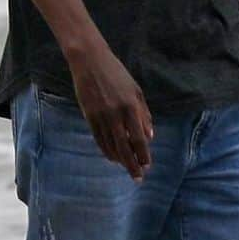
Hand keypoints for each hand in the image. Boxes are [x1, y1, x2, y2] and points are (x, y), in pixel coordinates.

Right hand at [68, 42, 153, 179]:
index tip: (147, 166)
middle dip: (132, 164)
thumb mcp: (136, 90)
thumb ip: (144, 114)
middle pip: (125, 147)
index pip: (138, 138)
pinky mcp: (88, 116)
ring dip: (119, 159)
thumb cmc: (117, 74)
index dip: (143, 154)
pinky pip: (98, 139)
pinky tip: (112, 157)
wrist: (90, 61)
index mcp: (130, 107)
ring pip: (110, 146)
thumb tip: (150, 137)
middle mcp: (115, 114)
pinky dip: (106, 150)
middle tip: (137, 177)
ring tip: (126, 167)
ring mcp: (100, 116)